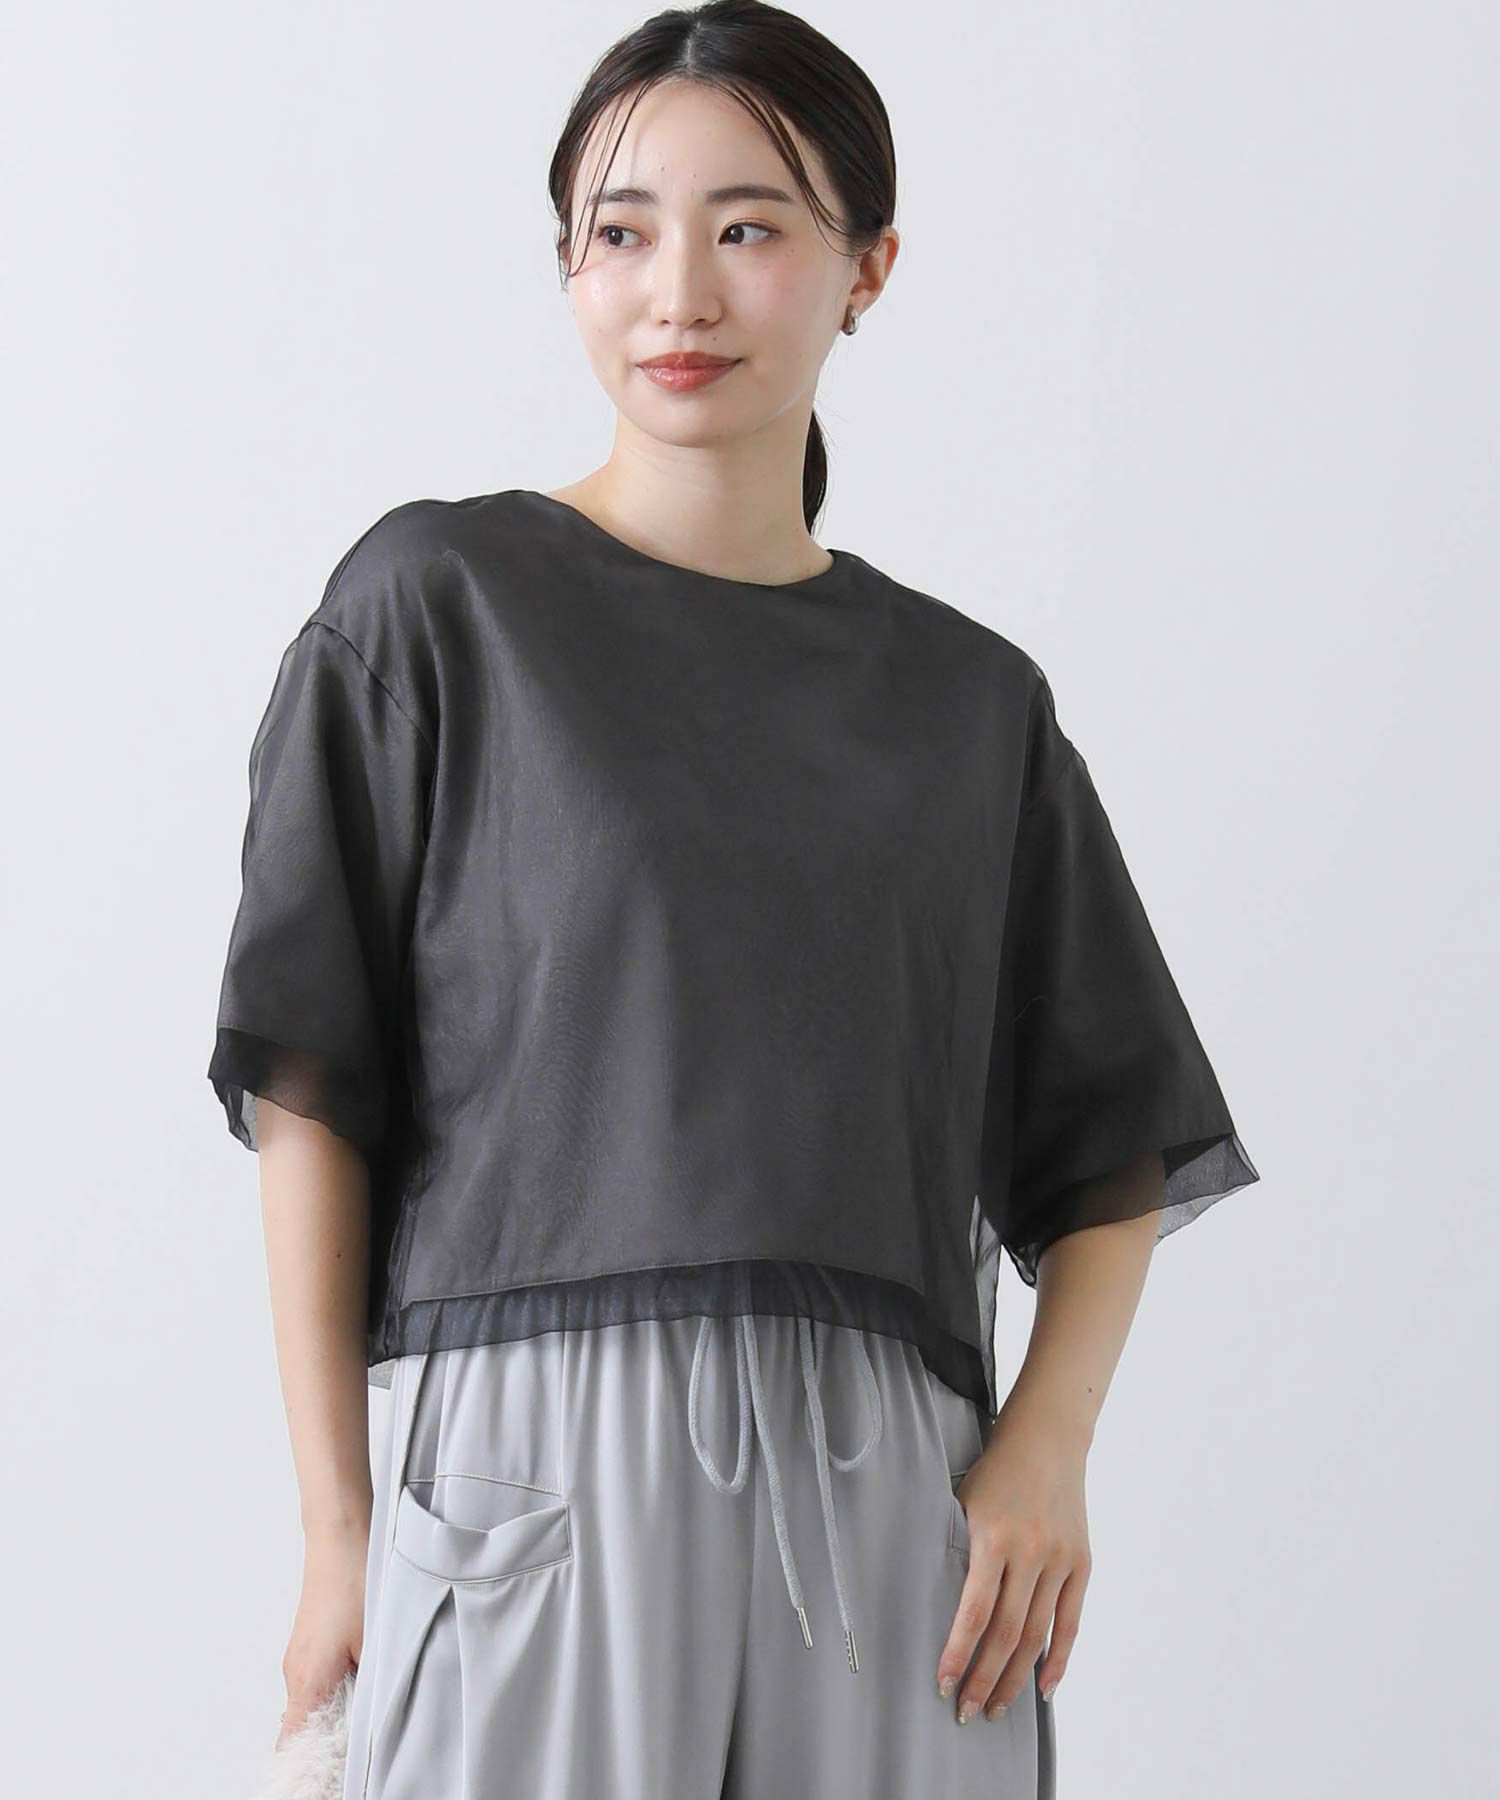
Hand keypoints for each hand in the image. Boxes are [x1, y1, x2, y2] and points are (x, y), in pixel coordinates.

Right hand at [276, 1522, 368, 1749]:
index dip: (308, 1769)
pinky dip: (338, 1690)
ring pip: (315, 1703)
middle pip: (304, 1729)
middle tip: (357, 1755)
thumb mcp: (374, 1643)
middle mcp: (296, 1673)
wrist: (342, 1532)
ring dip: (337, 1714)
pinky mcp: (312, 1641)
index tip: (326, 1780)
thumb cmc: (356, 1579)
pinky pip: (320, 1680)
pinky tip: (366, 1679)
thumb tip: (375, 1726)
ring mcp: (302, 1656)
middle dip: (328, 1745)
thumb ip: (370, 1691)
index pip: (292, 1747)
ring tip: (366, 1717)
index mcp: (307, 1682)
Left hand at [936, 1402, 1090, 1722]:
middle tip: (967, 1711)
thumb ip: (958, 1550)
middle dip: (984, 1678)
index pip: (974, 1611)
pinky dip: (1058, 1658)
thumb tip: (941, 1606)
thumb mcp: (964, 1501)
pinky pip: (1070, 1621)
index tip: (943, 1683)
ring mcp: (1060, 1559)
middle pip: (1006, 1633)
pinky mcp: (1081, 1563)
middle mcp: (1030, 1551)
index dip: (959, 1653)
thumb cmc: (995, 1470)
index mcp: (992, 1536)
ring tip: (997, 1708)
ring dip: (1016, 1678)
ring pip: (1036, 1635)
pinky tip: (1043, 1687)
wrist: (1047, 1438)